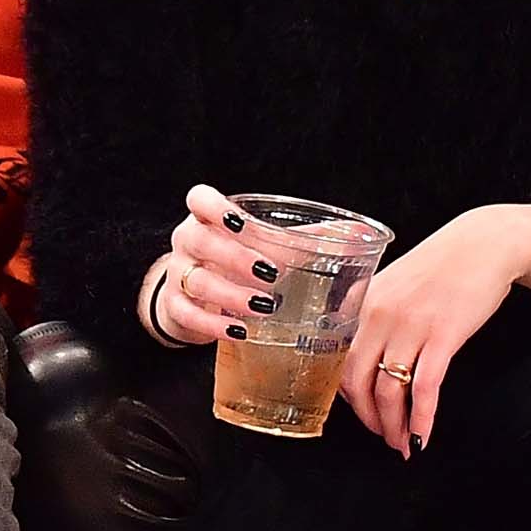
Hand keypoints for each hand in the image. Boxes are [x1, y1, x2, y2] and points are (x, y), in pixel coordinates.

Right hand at [140, 185, 291, 350]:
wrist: (197, 298)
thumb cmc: (236, 262)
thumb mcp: (263, 246)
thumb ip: (303, 239)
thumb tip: (356, 231)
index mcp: (206, 218)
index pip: (199, 199)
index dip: (215, 207)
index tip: (240, 221)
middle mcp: (187, 241)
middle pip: (199, 240)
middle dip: (235, 256)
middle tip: (270, 273)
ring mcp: (176, 274)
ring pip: (196, 280)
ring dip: (231, 294)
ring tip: (264, 306)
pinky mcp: (174, 306)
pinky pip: (188, 315)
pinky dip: (215, 325)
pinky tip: (240, 331)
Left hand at [339, 205, 530, 457]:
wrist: (486, 243)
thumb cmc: (444, 262)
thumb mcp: (393, 279)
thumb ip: (369, 307)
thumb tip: (353, 337)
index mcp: (365, 303)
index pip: (343, 362)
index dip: (350, 398)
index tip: (363, 413)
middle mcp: (380, 316)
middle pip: (359, 382)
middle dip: (369, 419)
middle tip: (383, 436)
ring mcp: (411, 326)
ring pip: (390, 391)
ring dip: (395, 426)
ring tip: (404, 443)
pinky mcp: (443, 336)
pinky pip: (425, 388)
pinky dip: (422, 419)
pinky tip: (424, 436)